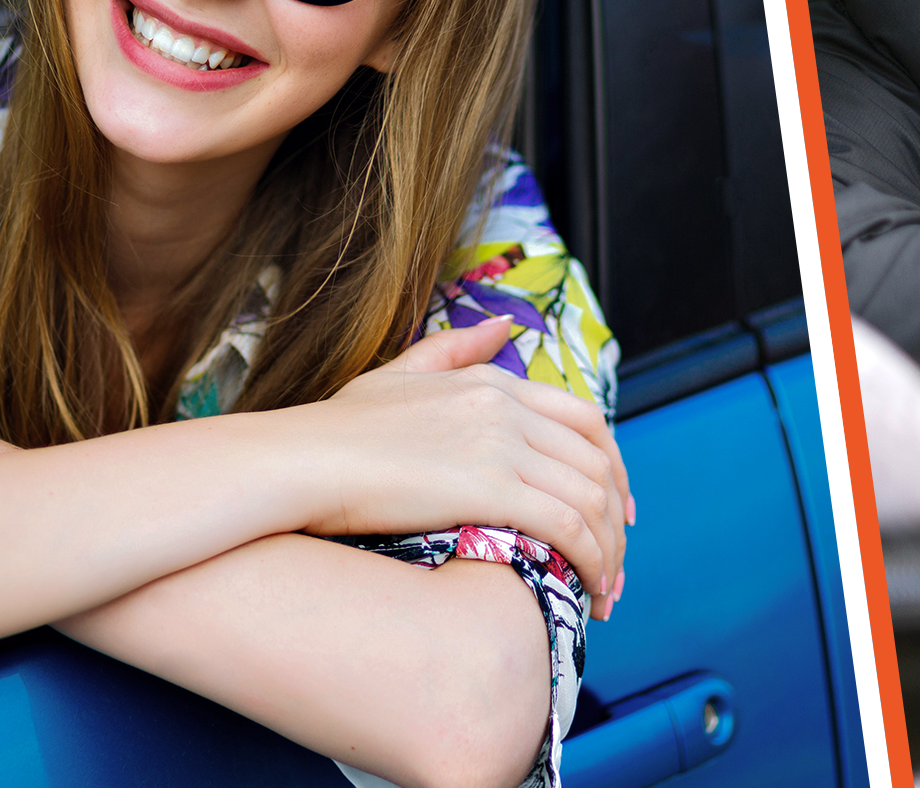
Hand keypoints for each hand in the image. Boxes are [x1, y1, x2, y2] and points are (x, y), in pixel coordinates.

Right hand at [288, 316, 630, 618]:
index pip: (586, 420)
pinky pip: (568, 526)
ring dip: (609, 551)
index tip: (619, 508)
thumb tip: (502, 326)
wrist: (300, 461)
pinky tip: (586, 589)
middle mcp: (508, 408)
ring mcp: (502, 444)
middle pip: (598, 464)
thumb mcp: (398, 374)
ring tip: (603, 592)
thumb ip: (453, 350)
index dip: (614, 466)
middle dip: (617, 520)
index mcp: (494, 382)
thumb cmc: (334, 430)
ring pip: (591, 499)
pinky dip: (590, 560)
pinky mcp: (491, 487)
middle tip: (617, 563)